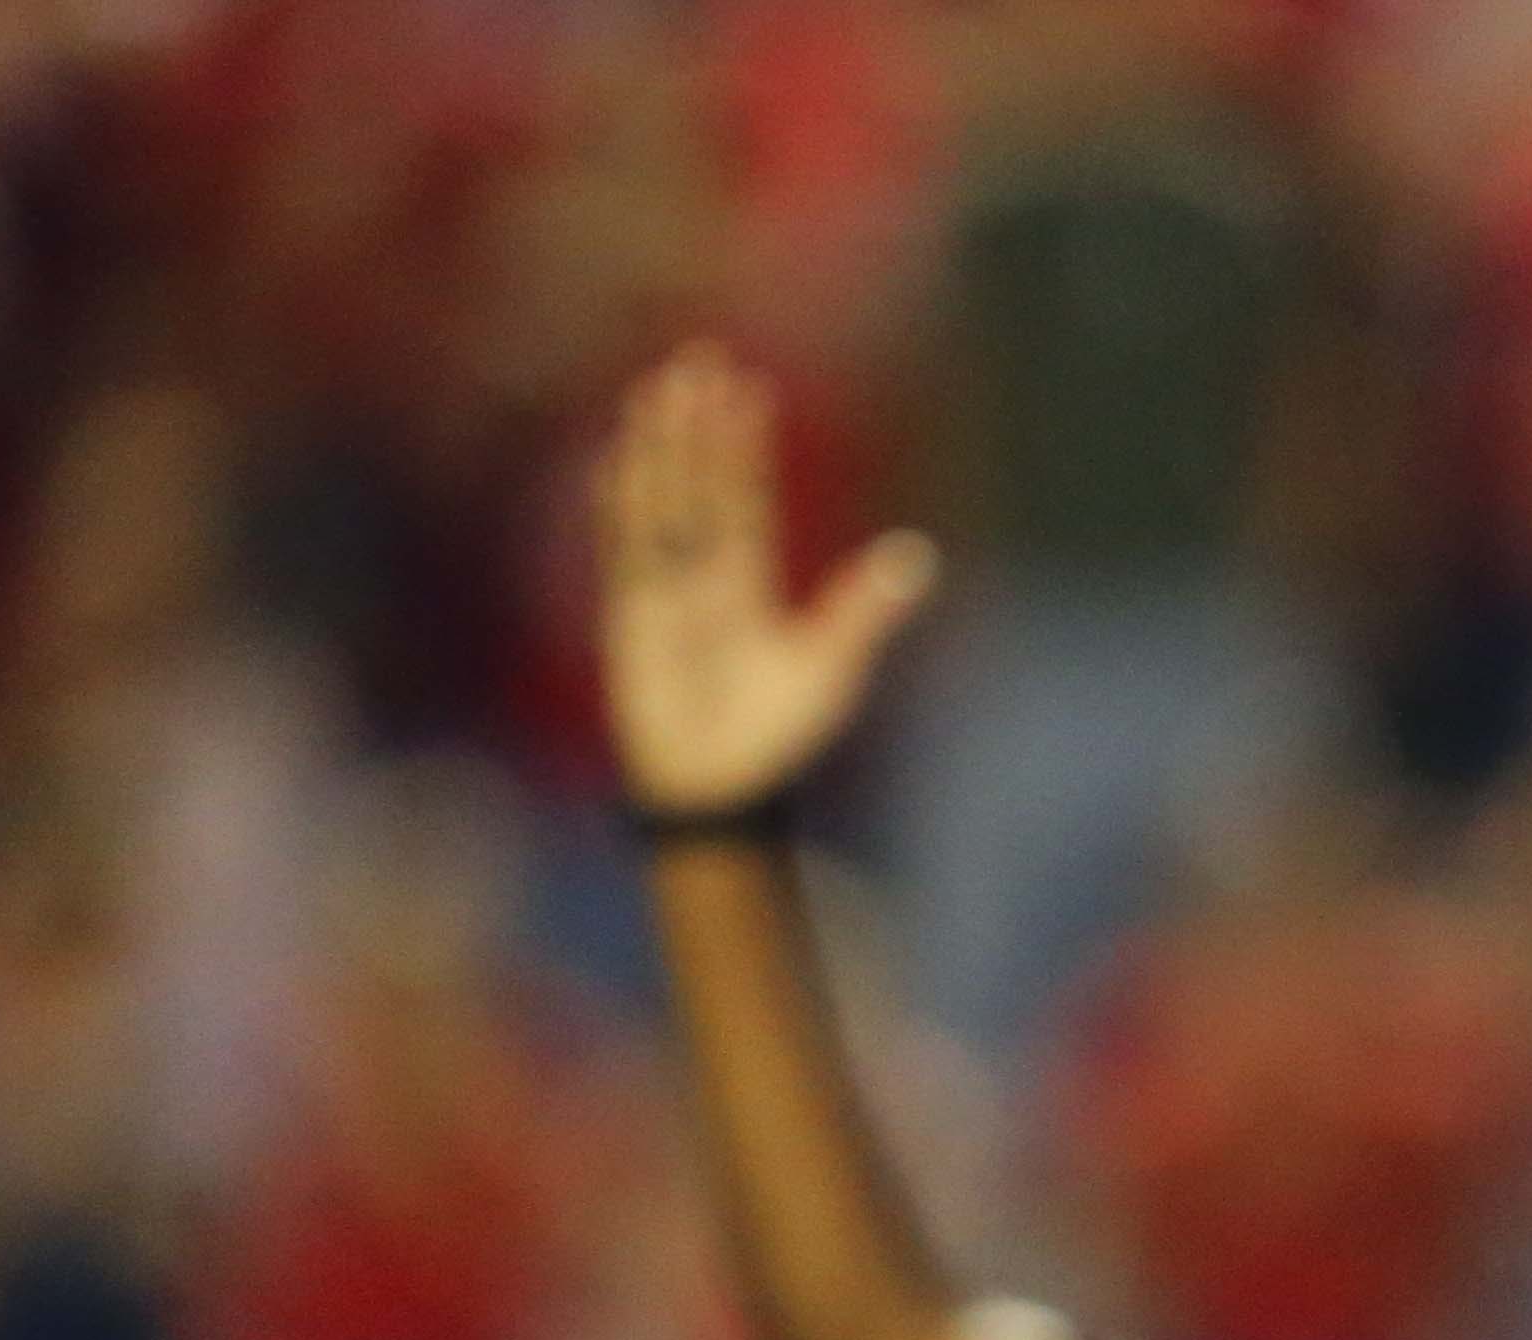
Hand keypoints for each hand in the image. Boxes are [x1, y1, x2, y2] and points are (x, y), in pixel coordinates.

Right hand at [594, 343, 939, 818]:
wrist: (719, 787)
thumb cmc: (775, 734)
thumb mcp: (831, 666)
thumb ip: (865, 609)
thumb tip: (917, 556)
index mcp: (751, 582)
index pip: (747, 497)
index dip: (745, 445)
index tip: (749, 388)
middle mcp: (704, 576)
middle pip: (699, 483)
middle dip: (697, 426)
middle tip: (698, 360)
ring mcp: (663, 591)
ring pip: (660, 503)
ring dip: (658, 450)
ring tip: (655, 391)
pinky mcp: (630, 618)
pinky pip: (622, 552)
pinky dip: (618, 509)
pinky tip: (613, 462)